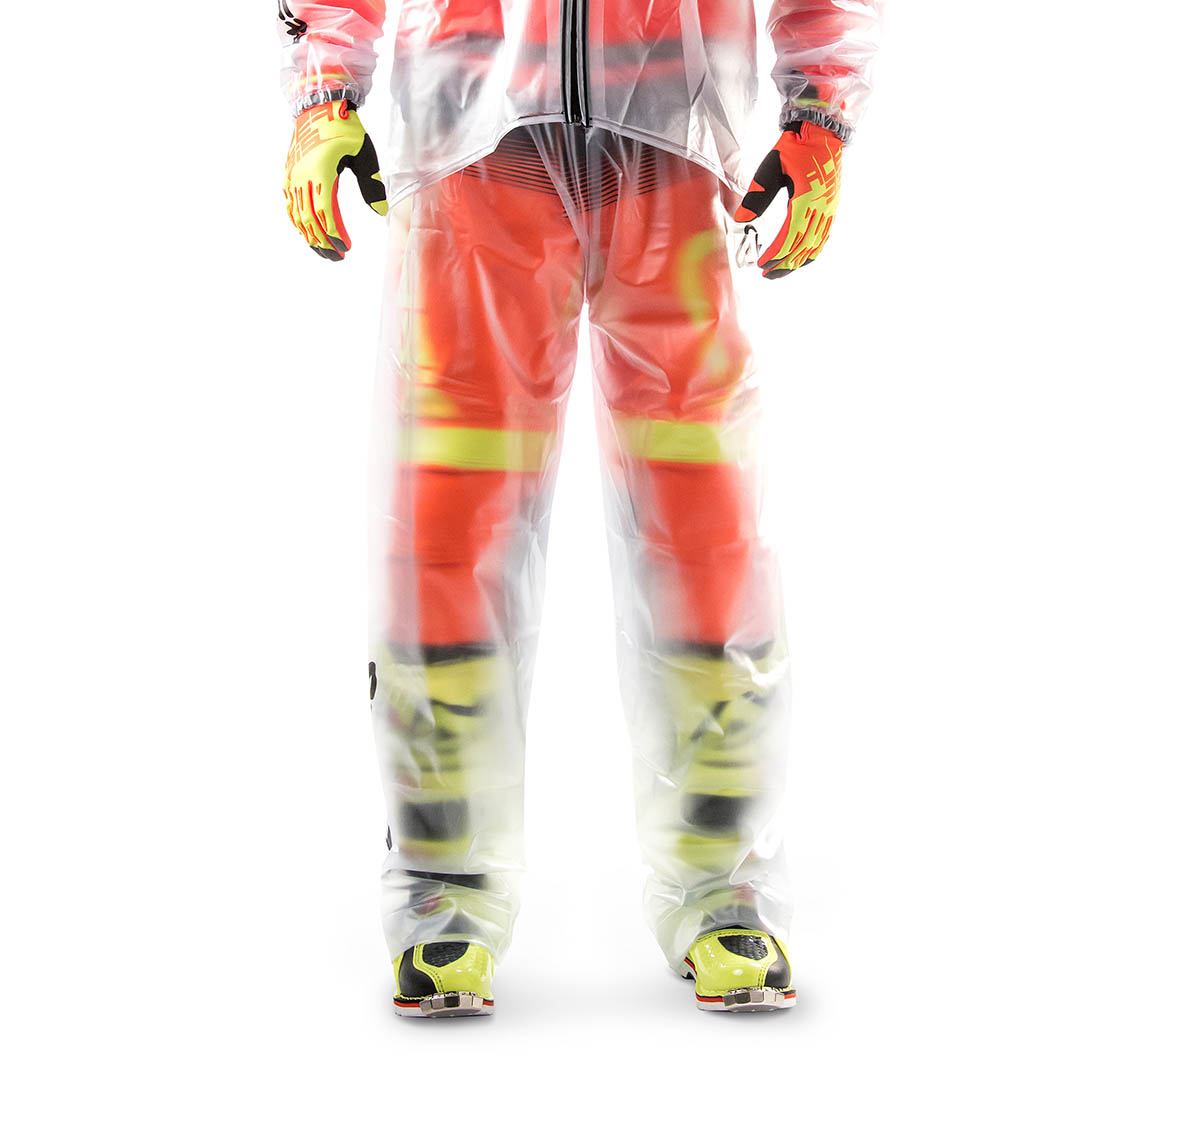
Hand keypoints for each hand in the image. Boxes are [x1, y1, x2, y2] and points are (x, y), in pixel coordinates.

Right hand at [283, 99, 386, 260]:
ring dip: (310, 236)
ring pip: (298, 215)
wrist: (319, 106)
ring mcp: (293, 176)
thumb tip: (380, 212)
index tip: (346, 248)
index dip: (334, 234)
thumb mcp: (364, 154)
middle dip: (323, 242)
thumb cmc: (346, 129)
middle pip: (310, 219)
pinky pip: (290, 205)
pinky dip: (298, 222)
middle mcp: (302, 176)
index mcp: (321, 171)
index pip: (325, 212)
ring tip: (325, 252)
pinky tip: (308, 234)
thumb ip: (371, 184)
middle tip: (338, 257)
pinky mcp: (289, 174)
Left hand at [735, 122, 842, 278]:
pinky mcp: (831, 207)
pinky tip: (799, 259)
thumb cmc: (794, 147)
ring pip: (814, 245)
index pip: (790, 235)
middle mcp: (822, 206)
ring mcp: (829, 208)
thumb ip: (756, 197)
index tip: (761, 264)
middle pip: (803, 245)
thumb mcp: (770, 169)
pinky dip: (811, 252)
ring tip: (779, 271)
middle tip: (766, 274)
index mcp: (807, 197)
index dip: (776, 253)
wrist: (821, 131)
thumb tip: (741, 221)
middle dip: (783, 264)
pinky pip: (823, 237)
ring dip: (796, 262)